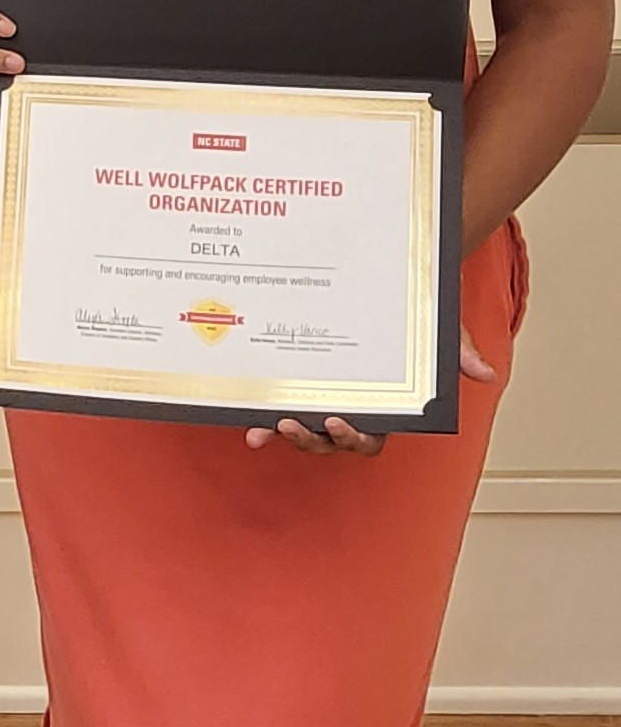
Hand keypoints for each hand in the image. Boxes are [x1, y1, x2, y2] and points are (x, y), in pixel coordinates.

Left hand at [244, 326, 498, 457]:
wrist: (391, 287)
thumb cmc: (414, 317)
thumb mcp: (436, 329)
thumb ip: (454, 350)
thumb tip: (483, 371)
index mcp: (382, 405)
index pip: (370, 435)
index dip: (352, 436)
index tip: (336, 422)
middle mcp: (350, 405)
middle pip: (330, 440)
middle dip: (310, 440)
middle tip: (289, 425)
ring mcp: (321, 394)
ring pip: (302, 425)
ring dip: (280, 432)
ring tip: (261, 427)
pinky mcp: (297, 379)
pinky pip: (279, 399)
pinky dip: (261, 408)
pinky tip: (244, 408)